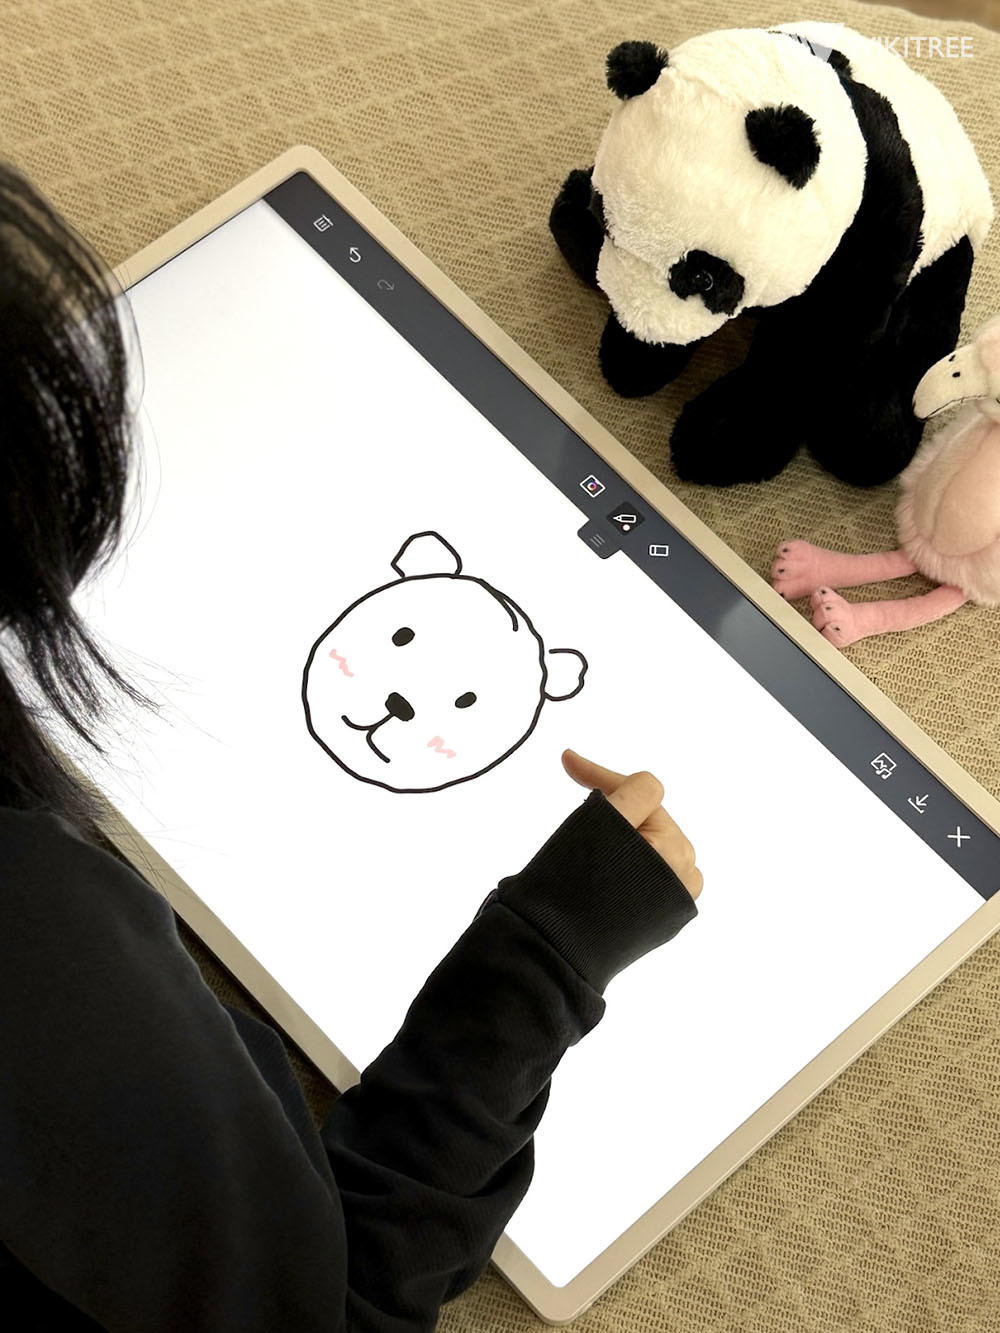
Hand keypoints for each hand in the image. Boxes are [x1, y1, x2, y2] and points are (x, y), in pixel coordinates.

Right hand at [561, 750, 702, 900]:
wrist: (556, 953)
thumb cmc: (568, 889)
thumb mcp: (594, 826)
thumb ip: (626, 795)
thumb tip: (645, 783)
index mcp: (667, 842)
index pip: (642, 787)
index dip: (600, 775)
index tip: (568, 764)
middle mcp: (683, 866)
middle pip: (650, 817)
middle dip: (617, 812)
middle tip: (577, 814)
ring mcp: (681, 893)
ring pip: (654, 843)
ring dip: (627, 839)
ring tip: (591, 850)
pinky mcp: (673, 915)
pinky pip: (658, 873)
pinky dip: (635, 865)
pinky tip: (609, 874)